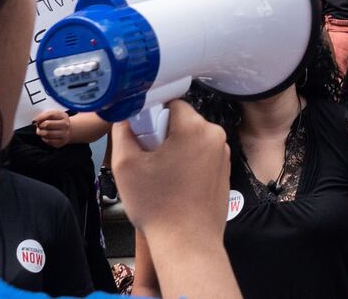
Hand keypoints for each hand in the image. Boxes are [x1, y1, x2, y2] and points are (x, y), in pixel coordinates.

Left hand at [33, 110, 71, 147]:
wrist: (68, 130)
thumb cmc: (57, 121)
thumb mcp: (53, 114)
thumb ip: (44, 115)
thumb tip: (35, 121)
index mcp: (63, 116)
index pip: (50, 115)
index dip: (40, 117)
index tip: (34, 120)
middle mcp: (65, 125)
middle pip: (47, 124)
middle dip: (40, 125)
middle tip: (38, 126)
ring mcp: (64, 134)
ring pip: (47, 134)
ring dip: (40, 132)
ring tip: (40, 131)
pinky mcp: (61, 142)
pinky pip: (48, 141)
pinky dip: (44, 138)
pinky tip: (44, 136)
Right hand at [112, 100, 230, 239]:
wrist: (187, 244)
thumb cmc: (158, 206)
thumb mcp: (126, 165)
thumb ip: (122, 132)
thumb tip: (124, 115)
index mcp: (196, 128)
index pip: (170, 103)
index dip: (151, 117)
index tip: (141, 137)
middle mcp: (216, 137)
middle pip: (182, 121)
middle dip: (162, 135)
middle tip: (148, 160)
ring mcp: (224, 155)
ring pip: (191, 140)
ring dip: (175, 150)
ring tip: (160, 177)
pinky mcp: (225, 172)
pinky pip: (201, 157)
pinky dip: (187, 164)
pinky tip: (175, 186)